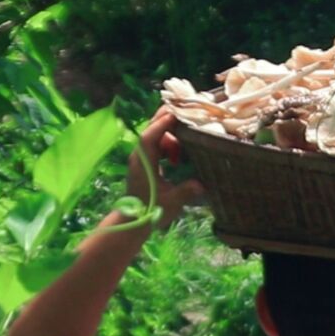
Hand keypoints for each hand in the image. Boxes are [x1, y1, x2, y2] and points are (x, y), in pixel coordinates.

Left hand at [126, 107, 204, 221]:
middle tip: (187, 116)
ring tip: (185, 146)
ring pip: (155, 136)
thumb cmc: (149, 211)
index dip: (163, 123)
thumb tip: (202, 184)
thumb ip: (185, 191)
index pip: (150, 136)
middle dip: (167, 121)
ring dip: (170, 136)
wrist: (132, 221)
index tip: (178, 115)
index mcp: (143, 162)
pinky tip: (177, 158)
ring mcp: (141, 159)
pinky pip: (156, 146)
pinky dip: (167, 145)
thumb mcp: (171, 202)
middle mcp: (140, 156)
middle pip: (151, 130)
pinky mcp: (145, 163)